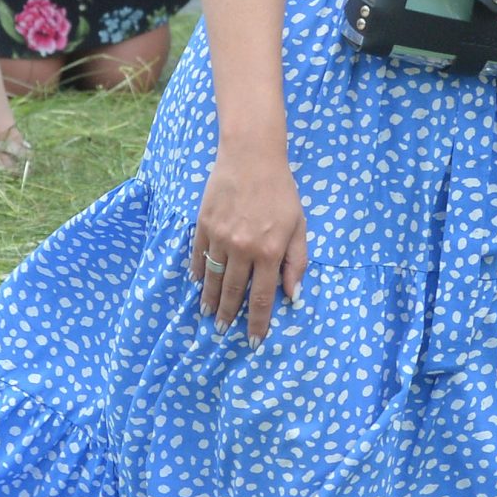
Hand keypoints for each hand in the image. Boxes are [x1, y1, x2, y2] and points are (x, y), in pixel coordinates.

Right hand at [190, 142, 306, 341]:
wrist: (252, 156)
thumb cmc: (281, 191)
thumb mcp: (299, 226)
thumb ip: (297, 262)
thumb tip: (294, 295)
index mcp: (269, 252)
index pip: (260, 298)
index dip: (256, 322)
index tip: (253, 339)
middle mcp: (242, 249)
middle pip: (233, 292)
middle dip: (228, 315)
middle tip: (221, 330)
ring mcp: (220, 238)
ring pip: (213, 278)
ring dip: (210, 299)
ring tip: (207, 313)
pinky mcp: (204, 225)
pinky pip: (198, 256)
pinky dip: (197, 271)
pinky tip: (197, 282)